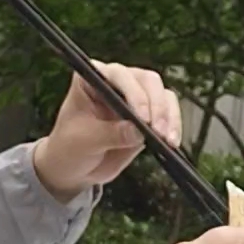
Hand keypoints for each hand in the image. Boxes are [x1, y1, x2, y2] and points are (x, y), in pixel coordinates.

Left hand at [33, 61, 181, 201]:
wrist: (75, 167)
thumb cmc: (70, 148)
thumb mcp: (85, 141)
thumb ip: (111, 134)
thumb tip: (139, 132)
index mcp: (92, 78)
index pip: (118, 75)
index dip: (134, 93)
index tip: (141, 118)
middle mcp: (116, 82)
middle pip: (147, 80)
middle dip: (156, 105)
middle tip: (157, 131)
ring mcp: (135, 97)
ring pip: (162, 94)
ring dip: (168, 116)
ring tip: (167, 139)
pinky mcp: (149, 115)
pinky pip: (169, 113)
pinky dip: (174, 126)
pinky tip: (172, 142)